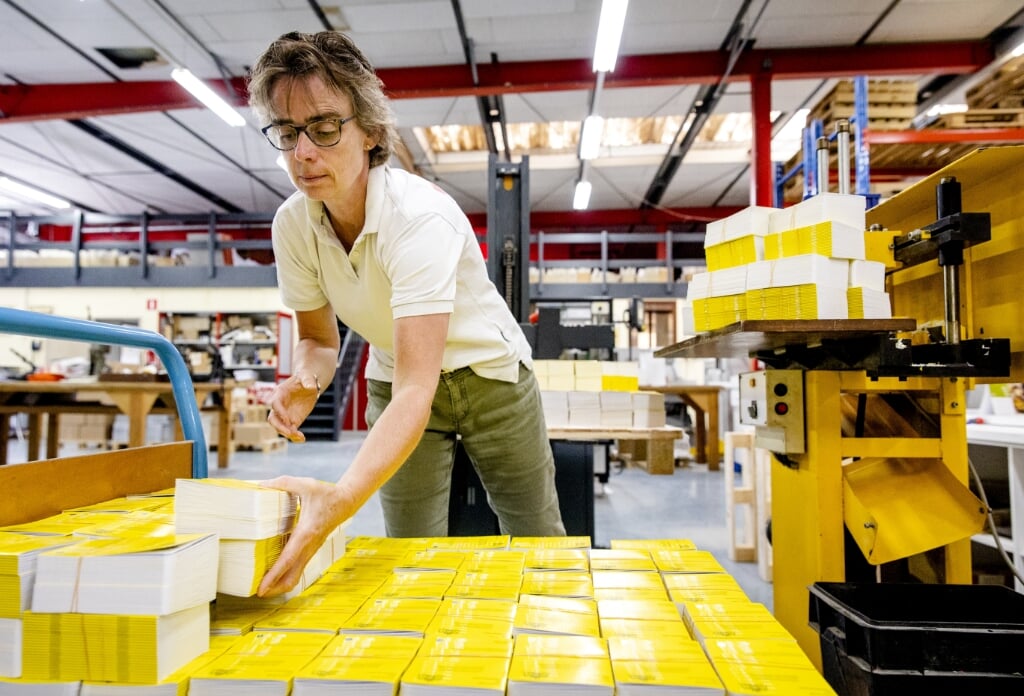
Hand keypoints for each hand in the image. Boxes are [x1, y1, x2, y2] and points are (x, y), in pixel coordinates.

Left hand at [256, 475, 353, 596]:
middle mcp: (309, 546)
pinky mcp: (311, 550)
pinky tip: (274, 573)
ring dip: (280, 584)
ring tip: (262, 586)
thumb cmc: (325, 494)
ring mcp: (311, 550)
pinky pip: (298, 569)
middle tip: (257, 592)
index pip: (287, 560)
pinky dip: (285, 575)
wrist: (346, 501)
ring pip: (295, 576)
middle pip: (291, 577)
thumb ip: (281, 483)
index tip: (261, 588)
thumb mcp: (304, 484)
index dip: (273, 576)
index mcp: (306, 533)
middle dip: (274, 589)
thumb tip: (259, 485)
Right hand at [266, 372, 319, 442]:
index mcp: (280, 393)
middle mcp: (279, 405)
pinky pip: (291, 430)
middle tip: (290, 433)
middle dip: (279, 427)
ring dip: (288, 434)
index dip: (280, 412)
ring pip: (280, 427)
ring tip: (300, 437)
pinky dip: (295, 436)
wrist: (309, 383)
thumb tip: (311, 386)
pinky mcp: (292, 420)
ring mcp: (284, 414)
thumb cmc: (306, 377)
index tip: (288, 420)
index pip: (275, 404)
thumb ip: (308, 380)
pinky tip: (302, 440)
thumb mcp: (307, 376)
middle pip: (273, 418)